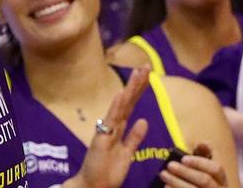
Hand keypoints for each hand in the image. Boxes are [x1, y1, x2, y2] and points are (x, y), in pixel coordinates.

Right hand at [68, 68, 149, 187]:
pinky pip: (111, 120)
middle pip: (128, 101)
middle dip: (137, 83)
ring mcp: (107, 130)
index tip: (149, 74)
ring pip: (121, 105)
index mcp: (120, 128)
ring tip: (137, 73)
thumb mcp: (127, 154)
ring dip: (129, 89)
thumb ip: (134, 138)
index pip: (132, 104)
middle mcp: (114, 125)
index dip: (140, 90)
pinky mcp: (102, 138)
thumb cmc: (108, 171)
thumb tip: (144, 120)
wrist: (93, 186)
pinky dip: (115, 106)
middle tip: (147, 66)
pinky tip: (120, 94)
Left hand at [160, 144, 226, 186]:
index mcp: (222, 180)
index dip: (200, 162)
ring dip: (177, 183)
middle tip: (169, 165)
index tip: (183, 158)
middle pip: (204, 180)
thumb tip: (203, 143)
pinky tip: (166, 187)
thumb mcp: (204, 170)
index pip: (216, 169)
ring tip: (163, 175)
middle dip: (185, 172)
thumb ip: (203, 156)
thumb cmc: (201, 184)